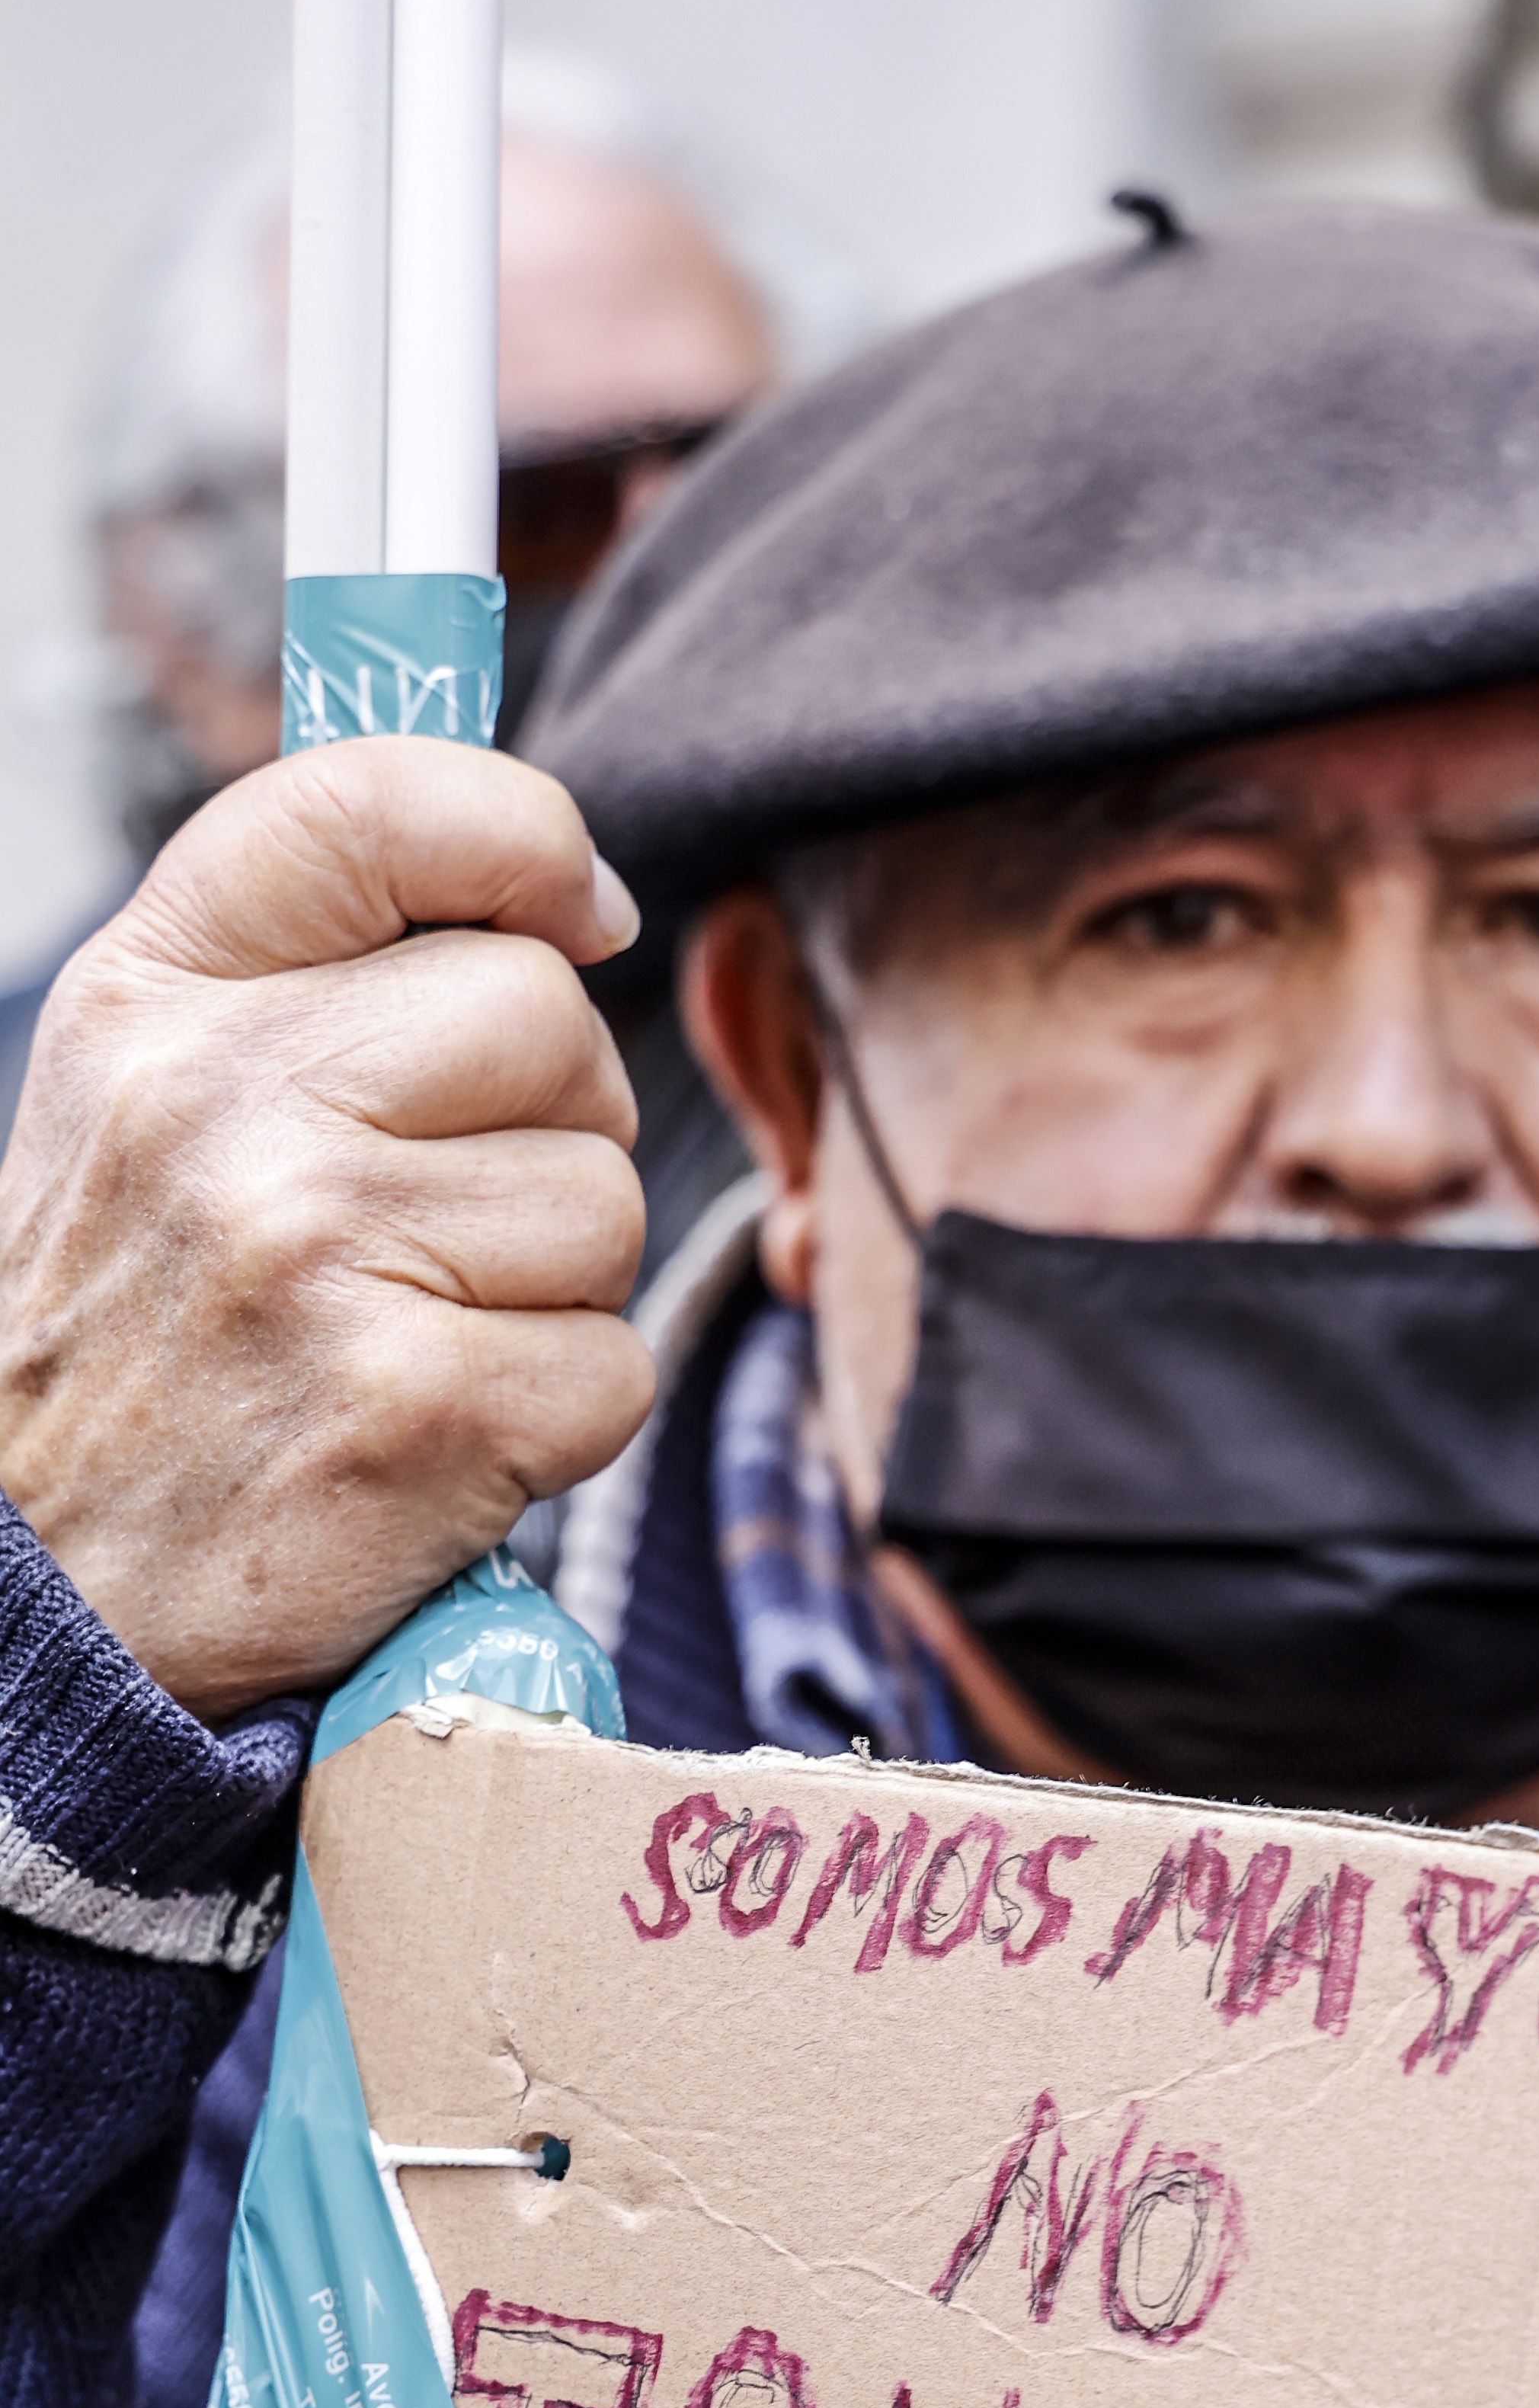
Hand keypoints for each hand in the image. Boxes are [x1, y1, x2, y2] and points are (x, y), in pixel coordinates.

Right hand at [0, 738, 653, 1719]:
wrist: (47, 1602)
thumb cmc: (140, 1346)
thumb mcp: (149, 1110)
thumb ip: (311, 980)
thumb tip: (566, 906)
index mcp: (149, 1001)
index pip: (373, 805)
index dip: (518, 835)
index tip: (571, 911)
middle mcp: (222, 1104)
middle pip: (547, 1016)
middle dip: (552, 1121)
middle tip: (446, 1226)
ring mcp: (317, 1254)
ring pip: (602, 1201)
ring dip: (553, 1287)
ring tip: (418, 1341)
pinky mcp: (416, 1409)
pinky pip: (613, 1367)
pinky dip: (562, 1422)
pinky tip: (443, 1442)